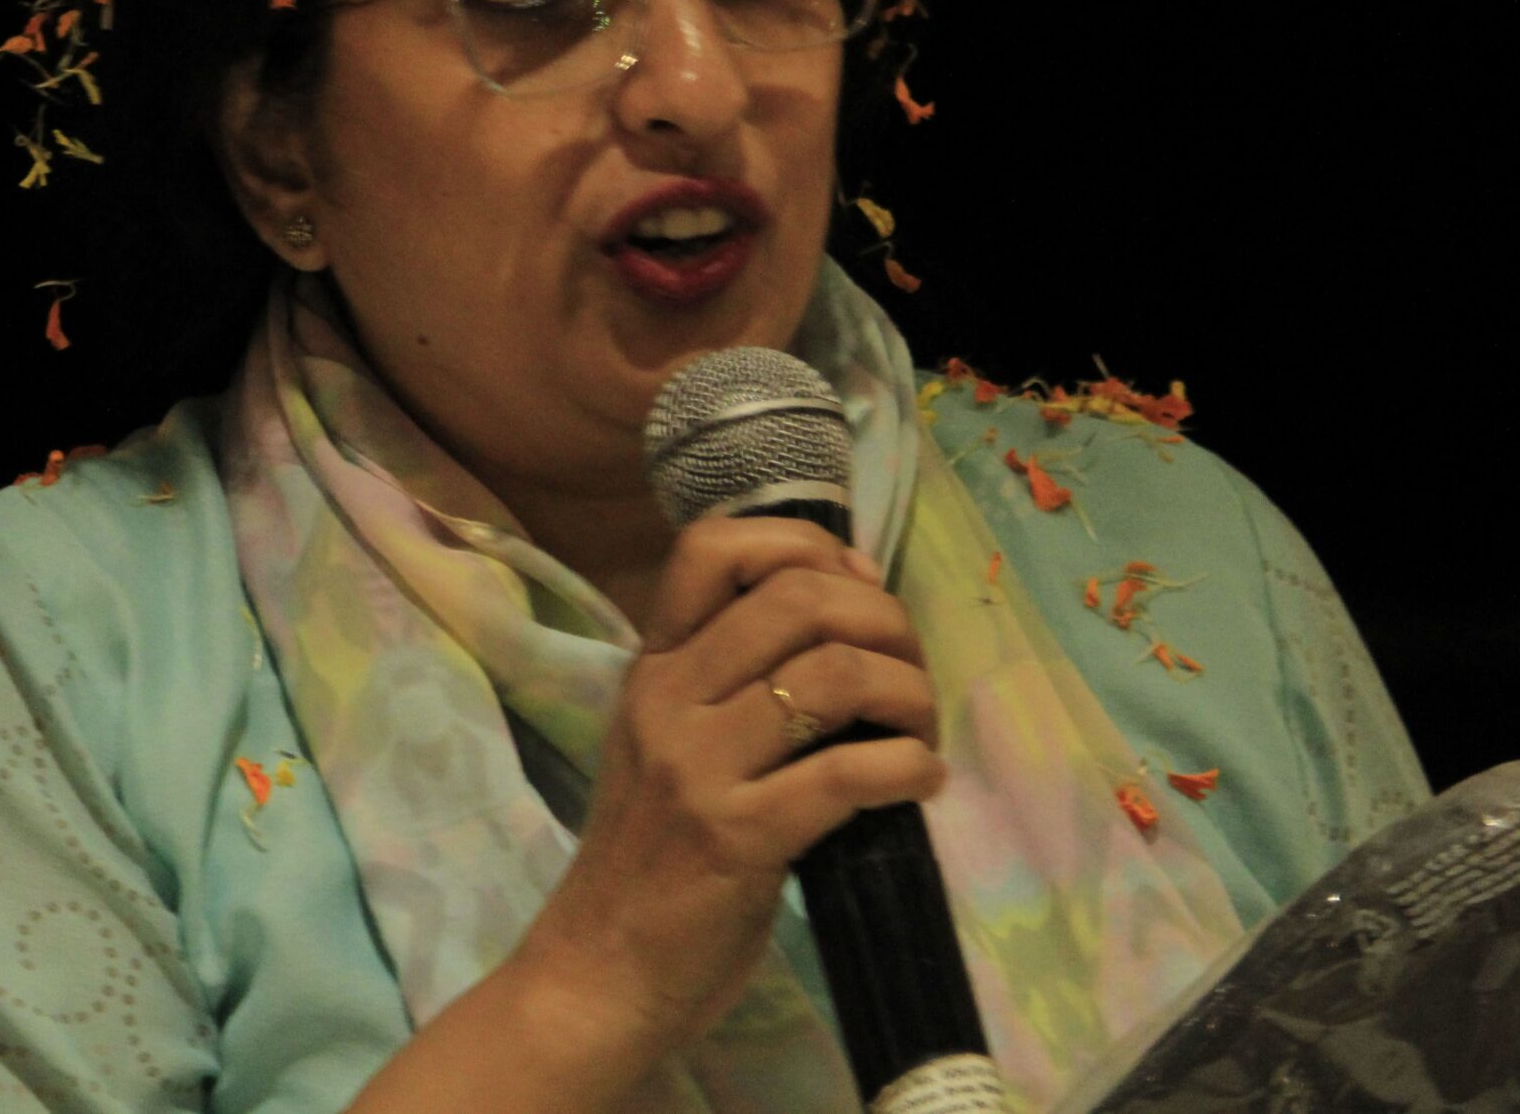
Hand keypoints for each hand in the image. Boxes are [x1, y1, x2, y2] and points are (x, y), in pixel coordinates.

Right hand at [509, 518, 944, 1064]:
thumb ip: (731, 680)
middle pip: (799, 598)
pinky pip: (849, 773)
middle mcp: (668, 700)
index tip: (856, 590)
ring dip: (909, 695)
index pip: (713, 546)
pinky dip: (909, 767)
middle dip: (886, 622)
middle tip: (910, 677)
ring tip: (921, 732)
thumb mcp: (669, 745)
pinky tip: (921, 781)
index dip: (806, 545)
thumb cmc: (650, 860)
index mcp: (652, 668)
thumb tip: (843, 607)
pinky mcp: (738, 838)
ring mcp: (698, 768)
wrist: (599, 974)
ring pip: (834, 675)